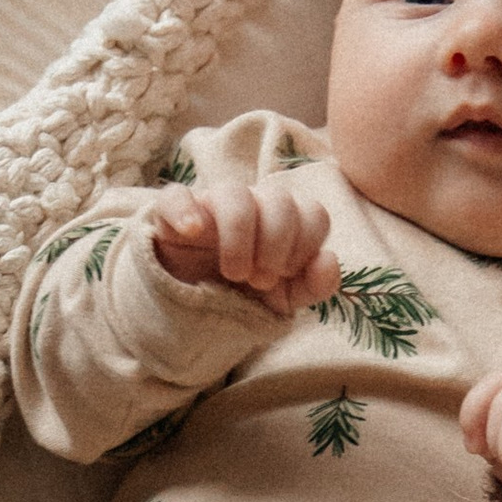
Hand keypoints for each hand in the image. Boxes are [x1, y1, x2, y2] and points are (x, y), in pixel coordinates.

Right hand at [152, 170, 339, 313]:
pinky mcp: (172, 215)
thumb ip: (315, 284)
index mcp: (284, 220)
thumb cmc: (245, 294)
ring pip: (233, 193)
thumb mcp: (285, 299)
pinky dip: (184, 210)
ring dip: (240, 236)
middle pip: (279, 198)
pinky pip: (176, 196)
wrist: (193, 309)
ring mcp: (212, 206)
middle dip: (276, 244)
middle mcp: (253, 205)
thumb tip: (329, 259)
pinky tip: (193, 233)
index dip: (305, 246)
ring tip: (235, 273)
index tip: (285, 274)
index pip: (312, 212)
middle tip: (260, 279)